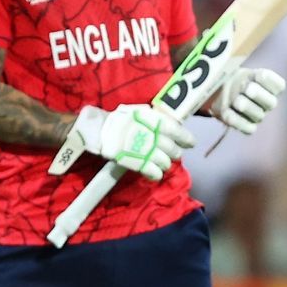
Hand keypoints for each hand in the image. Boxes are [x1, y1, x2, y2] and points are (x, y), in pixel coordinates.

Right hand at [52, 103, 195, 181]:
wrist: (96, 130)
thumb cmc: (116, 119)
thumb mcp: (137, 112)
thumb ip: (154, 119)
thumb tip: (169, 124)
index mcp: (154, 120)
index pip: (177, 130)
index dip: (186, 138)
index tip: (190, 143)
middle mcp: (152, 135)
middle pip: (173, 149)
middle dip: (174, 152)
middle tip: (171, 153)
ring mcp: (145, 150)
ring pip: (165, 162)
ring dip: (165, 164)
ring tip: (160, 163)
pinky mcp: (137, 163)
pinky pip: (153, 172)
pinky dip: (155, 174)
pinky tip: (154, 174)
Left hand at [210, 66, 285, 135]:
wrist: (218, 91)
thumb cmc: (233, 78)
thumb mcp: (239, 68)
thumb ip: (244, 69)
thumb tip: (250, 74)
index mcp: (271, 87)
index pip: (279, 86)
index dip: (269, 81)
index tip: (258, 75)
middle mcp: (268, 103)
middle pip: (271, 103)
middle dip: (258, 95)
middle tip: (247, 88)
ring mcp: (258, 115)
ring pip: (258, 116)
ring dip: (245, 107)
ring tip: (236, 100)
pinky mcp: (247, 126)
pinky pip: (248, 128)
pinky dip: (237, 122)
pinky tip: (228, 114)